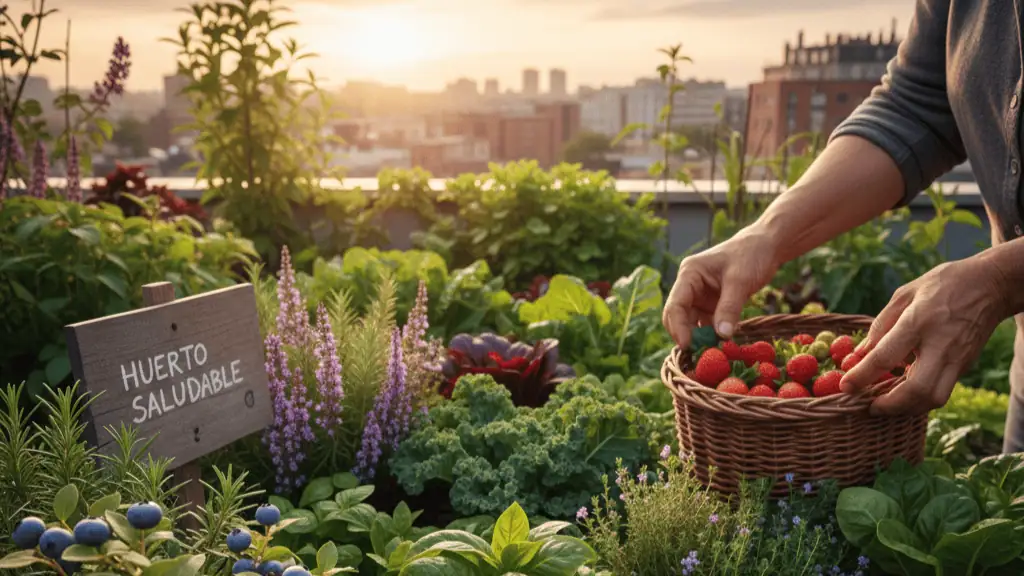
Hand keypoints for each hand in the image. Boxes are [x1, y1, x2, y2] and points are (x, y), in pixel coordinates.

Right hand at [662, 227, 780, 348]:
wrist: (767, 246)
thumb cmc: (751, 255)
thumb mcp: (740, 281)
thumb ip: (729, 308)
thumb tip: (722, 336)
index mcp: (689, 274)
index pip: (676, 304)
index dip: (678, 327)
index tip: (687, 346)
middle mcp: (689, 286)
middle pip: (678, 316)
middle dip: (685, 335)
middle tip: (698, 355)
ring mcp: (700, 296)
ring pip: (691, 323)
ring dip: (699, 338)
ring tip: (711, 355)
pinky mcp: (711, 305)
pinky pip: (706, 325)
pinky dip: (711, 336)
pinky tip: (721, 347)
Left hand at [839, 257, 1009, 414]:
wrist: (992, 284)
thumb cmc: (943, 284)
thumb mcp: (905, 294)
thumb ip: (880, 325)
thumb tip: (860, 354)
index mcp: (919, 321)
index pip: (886, 356)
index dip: (862, 375)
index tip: (845, 387)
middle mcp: (941, 344)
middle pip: (917, 390)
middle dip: (890, 405)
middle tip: (869, 406)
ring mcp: (957, 359)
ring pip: (934, 398)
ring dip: (907, 408)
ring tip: (885, 404)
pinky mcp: (965, 366)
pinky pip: (942, 391)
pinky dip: (920, 399)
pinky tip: (903, 394)